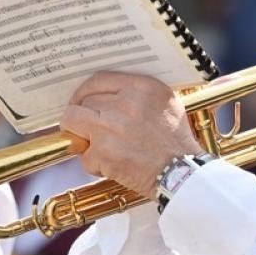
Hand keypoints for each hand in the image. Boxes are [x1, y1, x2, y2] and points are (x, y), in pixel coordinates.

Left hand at [59, 72, 201, 196]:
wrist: (183, 174)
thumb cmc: (176, 143)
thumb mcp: (166, 104)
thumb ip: (137, 94)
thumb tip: (107, 96)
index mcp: (141, 87)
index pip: (98, 80)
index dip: (85, 92)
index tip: (82, 102)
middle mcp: (124, 103)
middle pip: (83, 102)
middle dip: (82, 117)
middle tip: (89, 130)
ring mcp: (111, 127)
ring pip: (72, 122)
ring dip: (80, 136)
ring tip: (95, 147)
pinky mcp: (104, 152)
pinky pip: (85, 155)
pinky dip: (95, 164)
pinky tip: (114, 167)